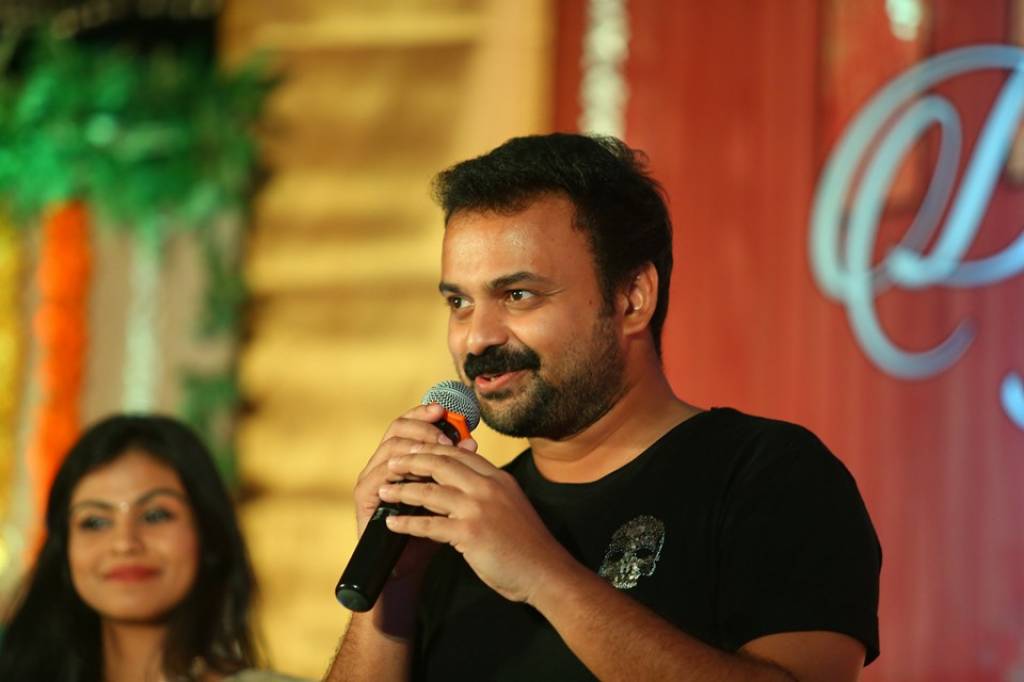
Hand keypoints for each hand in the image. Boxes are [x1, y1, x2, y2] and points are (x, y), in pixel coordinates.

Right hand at [353, 404, 477, 585]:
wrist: (412, 566)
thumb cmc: (434, 530)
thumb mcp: (449, 495)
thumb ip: (456, 470)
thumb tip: (472, 443)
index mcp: (404, 458)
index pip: (411, 423)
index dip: (426, 413)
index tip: (446, 410)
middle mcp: (384, 463)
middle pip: (398, 428)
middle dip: (423, 427)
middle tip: (445, 436)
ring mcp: (371, 478)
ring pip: (389, 447)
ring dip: (415, 447)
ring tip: (438, 453)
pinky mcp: (364, 497)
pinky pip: (379, 476)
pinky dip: (399, 472)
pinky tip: (419, 473)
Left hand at [378, 444, 573, 604]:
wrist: (545, 573)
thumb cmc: (527, 544)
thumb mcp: (511, 504)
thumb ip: (489, 491)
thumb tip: (465, 484)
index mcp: (498, 478)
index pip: (460, 453)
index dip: (433, 449)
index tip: (413, 450)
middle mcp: (488, 487)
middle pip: (441, 463)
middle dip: (412, 460)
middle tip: (392, 462)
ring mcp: (479, 509)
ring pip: (431, 491)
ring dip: (402, 490)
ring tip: (383, 491)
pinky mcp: (470, 533)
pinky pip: (430, 524)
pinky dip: (407, 523)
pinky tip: (392, 523)